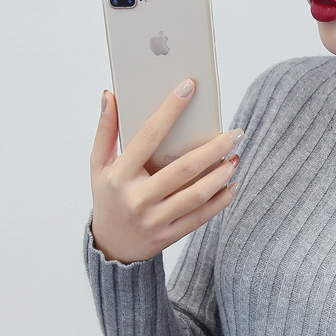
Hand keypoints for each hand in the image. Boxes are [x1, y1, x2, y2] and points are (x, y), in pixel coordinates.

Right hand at [91, 81, 242, 263]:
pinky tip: (233, 185)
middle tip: (235, 133)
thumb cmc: (108, 198)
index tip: (189, 87)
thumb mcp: (99, 166)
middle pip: (183, 168)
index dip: (169, 110)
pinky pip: (200, 217)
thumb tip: (111, 95)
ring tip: (236, 157)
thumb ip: (105, 131)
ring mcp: (155, 219)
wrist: (111, 247)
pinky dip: (220, 202)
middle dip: (213, 149)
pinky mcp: (170, 235)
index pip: (148, 135)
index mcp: (120, 174)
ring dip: (221, 176)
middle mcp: (139, 198)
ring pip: (196, 195)